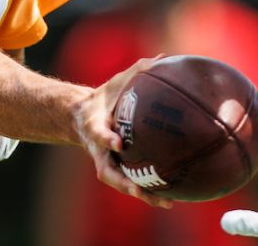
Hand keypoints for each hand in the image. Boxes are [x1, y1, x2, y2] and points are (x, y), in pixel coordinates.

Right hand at [72, 57, 173, 208]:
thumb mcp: (117, 82)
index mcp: (94, 128)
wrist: (84, 117)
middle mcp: (99, 150)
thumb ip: (138, 71)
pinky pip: (133, 183)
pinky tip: (173, 198)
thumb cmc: (106, 97)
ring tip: (166, 201)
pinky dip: (150, 192)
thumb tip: (164, 57)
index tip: (117, 142)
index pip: (98, 134)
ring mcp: (107, 163)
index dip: (106, 139)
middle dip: (122, 182)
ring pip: (122, 184)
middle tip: (138, 190)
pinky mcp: (117, 170)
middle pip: (107, 172)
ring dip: (142, 194)